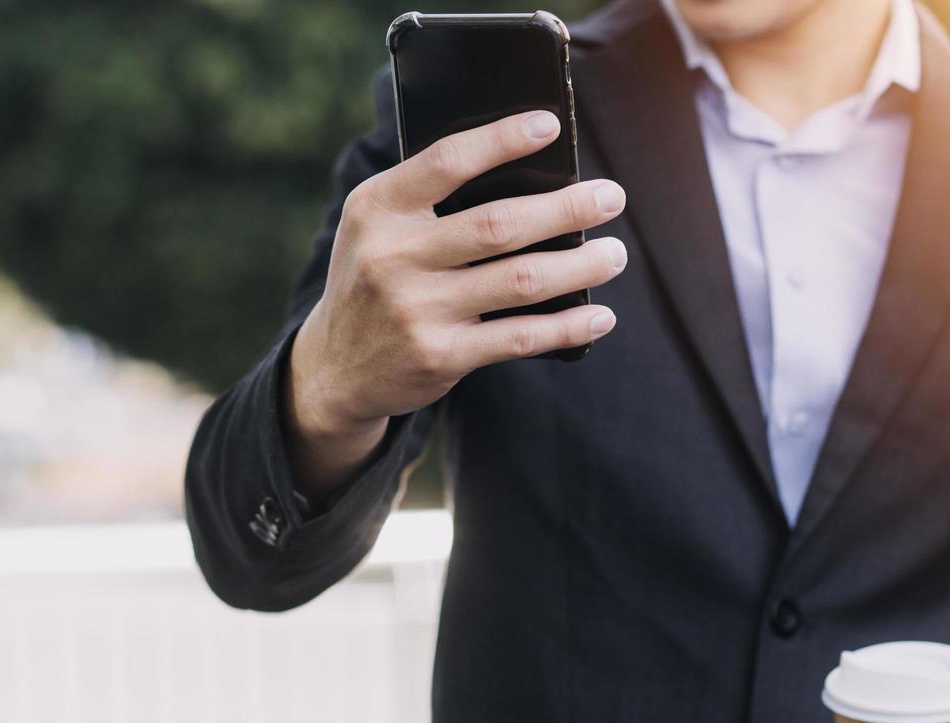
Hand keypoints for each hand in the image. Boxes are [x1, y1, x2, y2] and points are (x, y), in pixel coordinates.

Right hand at [286, 109, 627, 495]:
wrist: (336, 367)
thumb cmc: (377, 279)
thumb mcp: (378, 227)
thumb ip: (430, 200)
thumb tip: (532, 177)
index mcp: (378, 207)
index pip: (447, 161)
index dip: (501, 141)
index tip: (551, 127)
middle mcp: (393, 256)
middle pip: (499, 224)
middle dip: (566, 208)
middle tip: (612, 197)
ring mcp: (417, 309)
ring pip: (520, 281)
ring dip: (580, 267)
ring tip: (614, 255)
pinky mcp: (440, 356)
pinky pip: (519, 337)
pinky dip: (567, 326)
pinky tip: (599, 316)